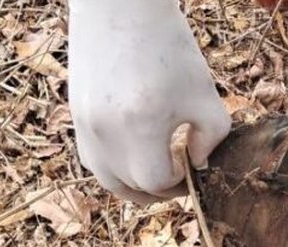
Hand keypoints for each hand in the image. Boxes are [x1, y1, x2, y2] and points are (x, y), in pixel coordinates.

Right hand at [68, 0, 231, 204]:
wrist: (121, 7)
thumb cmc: (169, 48)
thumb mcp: (204, 94)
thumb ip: (212, 138)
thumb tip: (199, 165)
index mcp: (139, 126)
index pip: (156, 181)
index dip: (179, 183)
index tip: (191, 170)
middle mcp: (104, 132)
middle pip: (130, 186)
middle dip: (158, 188)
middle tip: (178, 178)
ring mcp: (84, 125)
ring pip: (105, 179)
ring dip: (132, 185)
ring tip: (154, 176)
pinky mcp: (75, 115)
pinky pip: (91, 158)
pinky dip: (113, 166)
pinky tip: (133, 154)